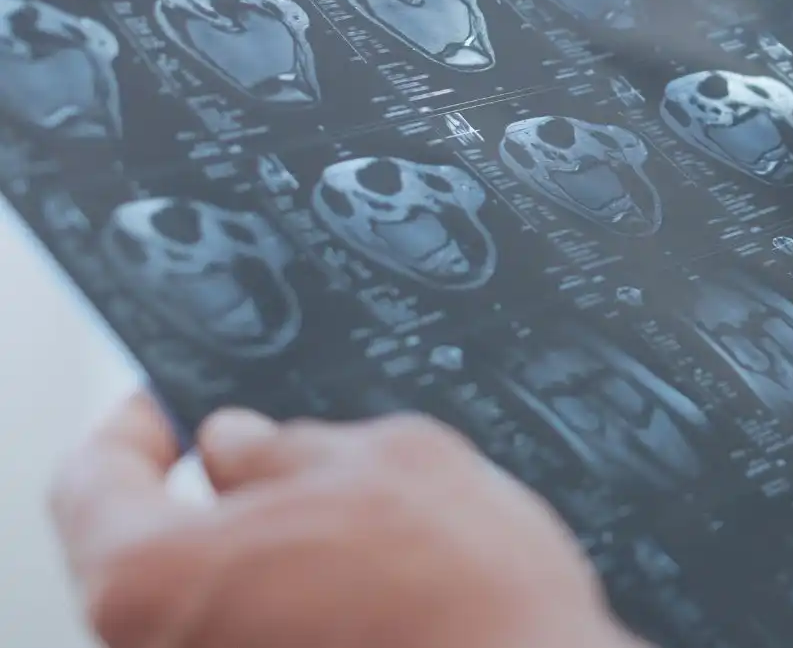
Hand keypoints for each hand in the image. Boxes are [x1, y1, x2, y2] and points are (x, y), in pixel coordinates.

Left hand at [51, 394, 641, 647]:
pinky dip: (301, 605)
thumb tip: (244, 442)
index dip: (140, 424)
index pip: (94, 480)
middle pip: (152, 550)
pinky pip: (260, 638)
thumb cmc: (463, 592)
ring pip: (214, 601)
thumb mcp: (387, 455)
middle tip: (286, 450)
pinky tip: (377, 580)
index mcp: (156, 576)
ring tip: (361, 520)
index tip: (178, 404)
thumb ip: (289, 442)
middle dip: (217, 492)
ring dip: (270, 552)